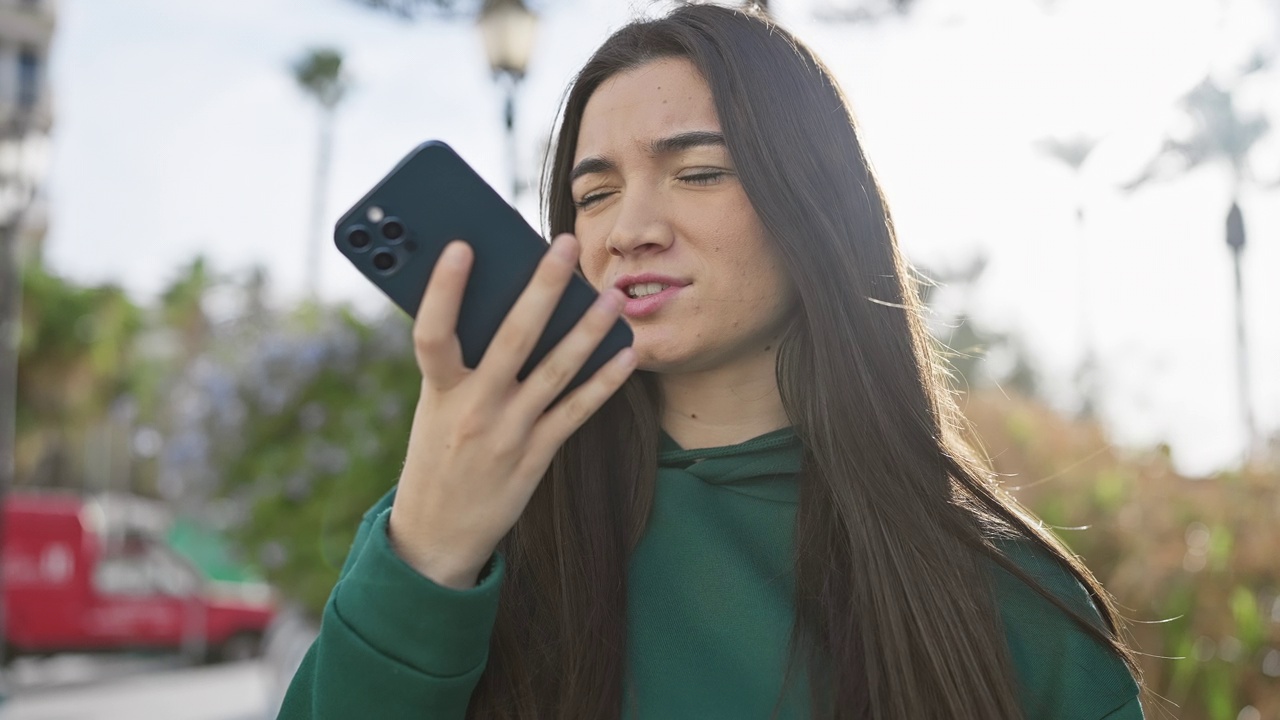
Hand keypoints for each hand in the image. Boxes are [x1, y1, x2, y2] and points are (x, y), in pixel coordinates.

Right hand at [388, 233, 634, 588]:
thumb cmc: (435, 455)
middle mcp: (474, 410)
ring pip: (556, 371)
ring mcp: (509, 434)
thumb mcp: (433, 409)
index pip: (433, 334)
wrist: (437, 535)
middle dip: (542, 288)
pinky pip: (577, 411)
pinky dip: (604, 382)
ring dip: (587, 330)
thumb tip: (498, 305)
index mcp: (438, 393)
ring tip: (612, 296)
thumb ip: (460, 366)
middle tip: (566, 245)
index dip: (444, 291)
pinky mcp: (536, 456)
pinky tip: (625, 354)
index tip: (462, 248)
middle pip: (512, 339)